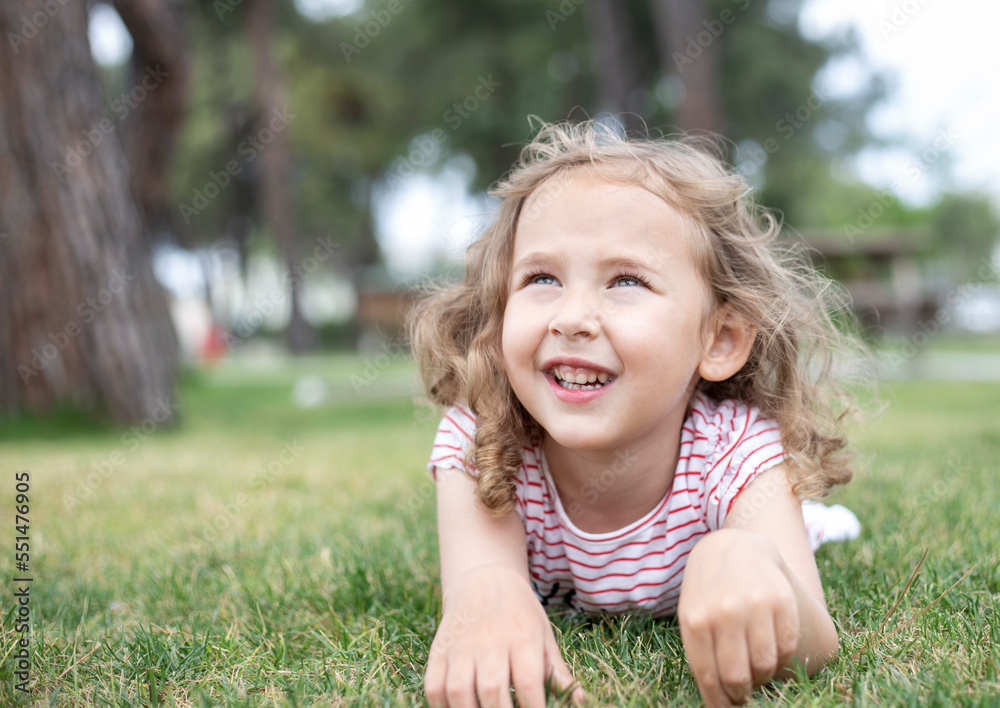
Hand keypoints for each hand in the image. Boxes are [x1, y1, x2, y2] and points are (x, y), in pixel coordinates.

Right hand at [424, 564, 584, 707]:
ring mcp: (460, 646)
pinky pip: (434, 686)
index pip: (528, 682)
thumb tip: (581, 701)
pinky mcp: (439, 651)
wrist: (482, 578)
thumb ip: (557, 672)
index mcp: (522, 637)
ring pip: (459, 690)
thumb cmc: (519, 613)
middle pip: (492, 689)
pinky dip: (442, 706)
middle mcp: (489, 641)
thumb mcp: (544, 636)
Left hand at [677, 529, 799, 706]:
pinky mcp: (782, 601)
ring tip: (757, 672)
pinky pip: (787, 648)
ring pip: (765, 666)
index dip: (719, 701)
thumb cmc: (710, 590)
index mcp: (696, 620)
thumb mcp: (693, 614)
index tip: (725, 707)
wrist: (735, 547)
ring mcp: (754, 606)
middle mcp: (724, 613)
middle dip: (741, 694)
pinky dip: (781, 659)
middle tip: (742, 694)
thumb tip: (717, 698)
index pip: (709, 676)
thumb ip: (701, 652)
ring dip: (762, 678)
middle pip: (738, 677)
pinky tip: (772, 653)